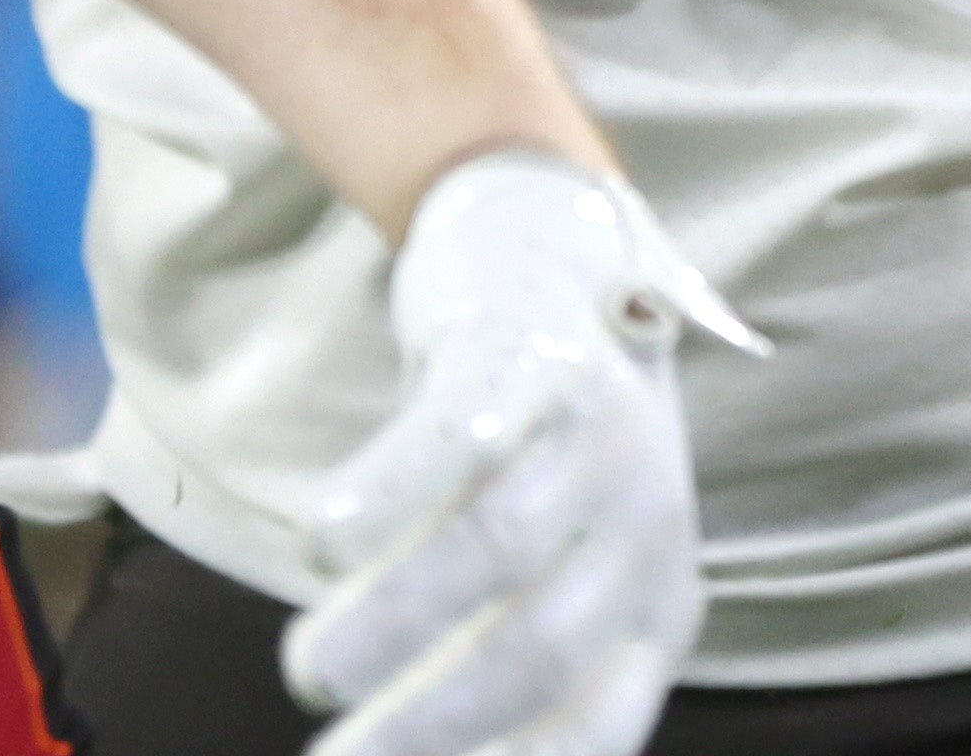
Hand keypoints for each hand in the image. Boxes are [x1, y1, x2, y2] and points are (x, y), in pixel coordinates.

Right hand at [281, 151, 759, 755]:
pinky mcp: (536, 347)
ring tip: (314, 671)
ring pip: (497, 544)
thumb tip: (395, 753)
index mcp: (655, 606)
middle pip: (539, 650)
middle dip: (423, 728)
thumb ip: (503, 674)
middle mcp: (648, 523)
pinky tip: (325, 540)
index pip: (591, 723)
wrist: (555, 263)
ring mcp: (601, 427)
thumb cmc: (532, 463)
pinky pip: (465, 428)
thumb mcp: (554, 575)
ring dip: (392, 620)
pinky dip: (390, 492)